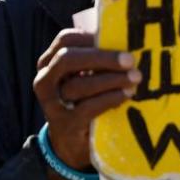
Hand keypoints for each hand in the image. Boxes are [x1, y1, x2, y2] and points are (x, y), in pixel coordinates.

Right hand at [33, 29, 140, 171]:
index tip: (117, 39)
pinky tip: (126, 94)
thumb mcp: (84, 76)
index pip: (65, 40)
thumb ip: (97, 60)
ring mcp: (52, 104)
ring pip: (78, 85)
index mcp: (50, 62)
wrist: (71, 143)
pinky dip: (110, 98)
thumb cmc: (83, 100)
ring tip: (135, 78)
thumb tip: (128, 39)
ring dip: (111, 79)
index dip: (90, 37)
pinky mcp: (65, 124)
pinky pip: (88, 107)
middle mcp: (45, 81)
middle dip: (101, 57)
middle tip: (129, 59)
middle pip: (68, 59)